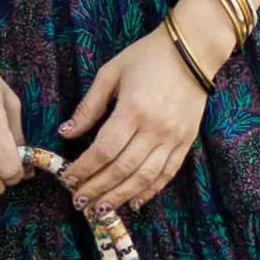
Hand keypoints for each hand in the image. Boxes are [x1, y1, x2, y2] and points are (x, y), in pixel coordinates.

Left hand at [54, 30, 211, 216]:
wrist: (193, 50)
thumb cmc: (147, 56)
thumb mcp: (111, 73)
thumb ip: (89, 106)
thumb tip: (66, 133)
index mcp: (133, 109)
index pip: (104, 149)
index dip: (84, 168)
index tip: (68, 179)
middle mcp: (155, 128)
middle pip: (122, 168)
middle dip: (98, 188)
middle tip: (79, 202)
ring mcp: (174, 137)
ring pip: (144, 176)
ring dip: (121, 196)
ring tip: (102, 209)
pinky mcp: (187, 140)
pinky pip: (168, 172)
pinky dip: (151, 190)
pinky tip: (135, 201)